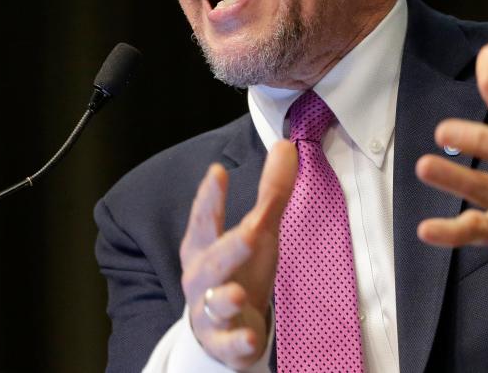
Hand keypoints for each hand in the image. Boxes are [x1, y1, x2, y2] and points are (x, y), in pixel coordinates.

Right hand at [180, 140, 296, 369]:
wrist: (225, 327)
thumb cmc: (238, 270)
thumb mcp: (256, 231)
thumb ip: (270, 192)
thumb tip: (285, 145)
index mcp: (204, 247)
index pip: (204, 219)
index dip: (209, 198)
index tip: (216, 172)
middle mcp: (201, 278)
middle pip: (211, 262)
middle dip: (228, 249)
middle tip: (250, 234)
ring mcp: (210, 311)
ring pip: (214, 303)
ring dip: (225, 298)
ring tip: (238, 293)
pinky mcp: (224, 341)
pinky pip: (228, 342)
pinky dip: (237, 340)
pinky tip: (251, 336)